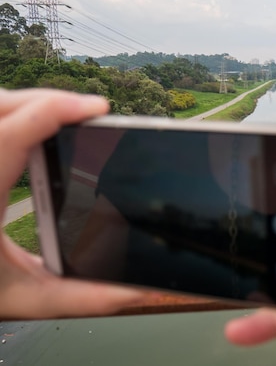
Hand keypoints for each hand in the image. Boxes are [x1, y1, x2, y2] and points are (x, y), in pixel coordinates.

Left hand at [0, 88, 143, 318]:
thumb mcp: (26, 298)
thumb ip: (85, 297)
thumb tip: (139, 289)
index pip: (11, 134)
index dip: (55, 110)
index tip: (97, 107)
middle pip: (1, 106)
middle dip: (48, 100)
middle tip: (87, 112)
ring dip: (28, 103)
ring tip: (64, 116)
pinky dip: (12, 113)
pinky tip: (32, 129)